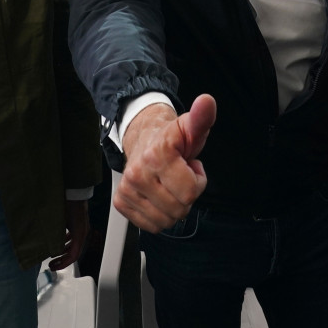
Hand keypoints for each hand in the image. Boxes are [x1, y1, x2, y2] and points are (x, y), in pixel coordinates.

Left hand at [49, 200, 89, 270]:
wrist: (74, 190)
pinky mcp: (78, 223)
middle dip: (63, 260)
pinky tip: (58, 241)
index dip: (64, 264)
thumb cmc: (68, 203)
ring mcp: (81, 228)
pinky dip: (66, 242)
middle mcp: (83, 232)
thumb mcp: (60, 222)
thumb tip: (46, 248)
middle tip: (52, 264)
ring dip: (64, 252)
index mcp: (80, 234)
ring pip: (74, 245)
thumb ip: (55, 236)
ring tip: (53, 255)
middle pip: (74, 252)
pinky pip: (73, 237)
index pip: (74, 255)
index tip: (54, 267)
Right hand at [116, 94, 216, 232]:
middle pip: (179, 208)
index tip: (190, 167)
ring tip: (169, 184)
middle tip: (179, 176)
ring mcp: (127, 189)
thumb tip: (207, 101)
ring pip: (166, 220)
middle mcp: (137, 173)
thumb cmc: (171, 139)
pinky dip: (159, 215)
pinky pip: (151, 225)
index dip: (197, 180)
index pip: (190, 192)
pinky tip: (158, 196)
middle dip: (186, 195)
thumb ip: (202, 118)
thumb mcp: (191, 128)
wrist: (144, 139)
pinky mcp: (121, 201)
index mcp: (157, 155)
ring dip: (173, 206)